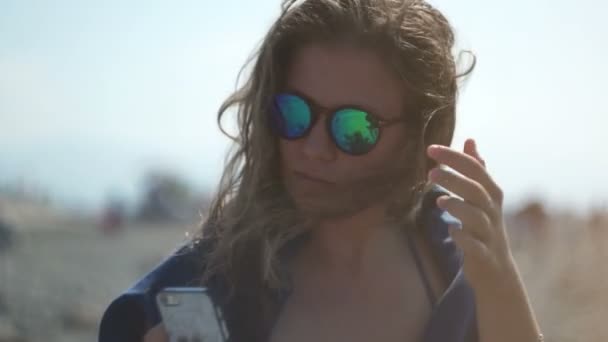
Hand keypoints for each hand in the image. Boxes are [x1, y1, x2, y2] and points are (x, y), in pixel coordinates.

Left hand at [426, 138, 516, 291]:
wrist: (497, 269)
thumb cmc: (485, 225)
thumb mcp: (484, 196)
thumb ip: (477, 168)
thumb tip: (470, 140)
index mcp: (492, 194)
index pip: (475, 169)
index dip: (454, 157)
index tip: (430, 148)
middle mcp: (492, 211)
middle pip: (476, 191)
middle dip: (455, 179)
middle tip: (431, 171)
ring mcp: (489, 234)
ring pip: (477, 217)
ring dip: (458, 206)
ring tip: (439, 200)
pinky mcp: (483, 254)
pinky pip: (475, 246)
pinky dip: (463, 238)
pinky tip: (451, 230)